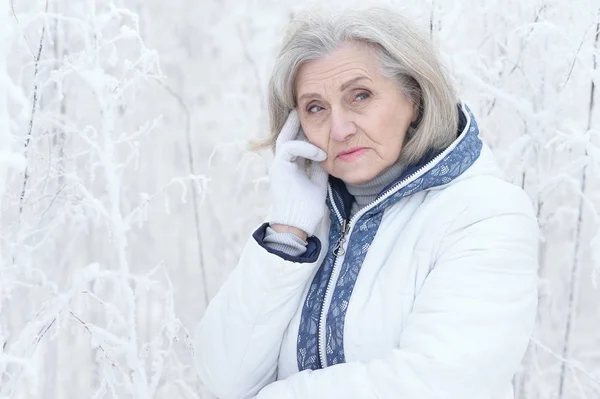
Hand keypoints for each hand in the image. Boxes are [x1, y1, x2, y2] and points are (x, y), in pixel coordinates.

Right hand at [268, 109, 328, 237]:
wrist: (298, 223)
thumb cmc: (307, 206)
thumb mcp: (318, 180)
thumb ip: (318, 165)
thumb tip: (326, 152)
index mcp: (291, 166)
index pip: (296, 141)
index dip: (304, 129)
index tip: (317, 118)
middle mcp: (283, 163)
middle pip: (287, 135)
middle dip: (296, 120)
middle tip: (306, 107)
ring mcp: (279, 165)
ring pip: (285, 138)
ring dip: (298, 127)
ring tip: (311, 119)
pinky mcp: (278, 168)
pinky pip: (289, 148)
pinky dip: (305, 147)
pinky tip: (321, 153)